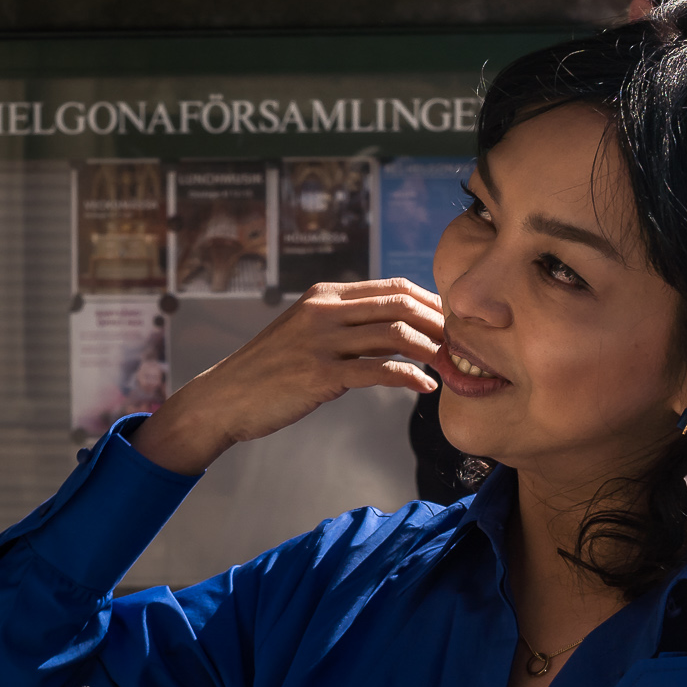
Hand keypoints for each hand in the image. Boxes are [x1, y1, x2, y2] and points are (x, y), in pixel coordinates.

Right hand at [131, 280, 444, 474]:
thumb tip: (394, 333)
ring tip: (451, 368)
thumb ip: (345, 327)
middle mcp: (324, 310)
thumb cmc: (270, 371)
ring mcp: (320, 341)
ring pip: (395, 335)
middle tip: (462, 346)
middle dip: (440, 325)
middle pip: (401, 305)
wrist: (225, 397)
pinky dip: (410, 378)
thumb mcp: (306, 334)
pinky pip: (378, 371)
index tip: (453, 325)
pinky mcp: (319, 374)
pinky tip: (425, 388)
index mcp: (324, 296)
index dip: (430, 304)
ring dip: (433, 352)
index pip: (393, 288)